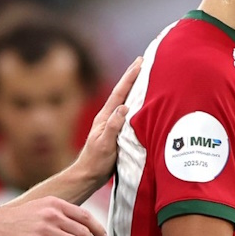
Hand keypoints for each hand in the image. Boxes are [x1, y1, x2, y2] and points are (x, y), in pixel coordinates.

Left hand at [74, 56, 141, 182]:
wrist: (88, 175)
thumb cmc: (96, 162)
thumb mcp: (105, 144)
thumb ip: (113, 126)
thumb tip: (123, 107)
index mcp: (105, 117)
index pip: (120, 93)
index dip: (130, 77)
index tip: (140, 63)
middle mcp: (109, 116)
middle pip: (122, 92)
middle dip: (132, 76)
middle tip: (144, 60)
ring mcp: (112, 123)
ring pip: (126, 100)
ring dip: (135, 87)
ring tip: (146, 75)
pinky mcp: (117, 131)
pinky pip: (129, 112)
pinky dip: (136, 102)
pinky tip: (143, 102)